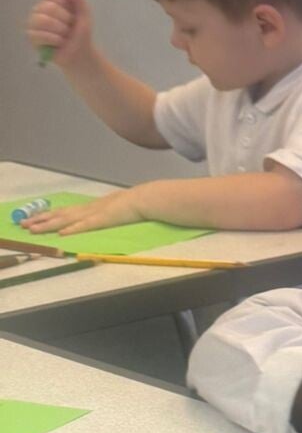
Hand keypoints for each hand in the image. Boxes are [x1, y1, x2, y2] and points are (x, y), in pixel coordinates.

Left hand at [25, 187, 144, 233]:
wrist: (147, 199)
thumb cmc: (135, 204)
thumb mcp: (115, 209)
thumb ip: (105, 214)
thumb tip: (98, 219)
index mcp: (91, 207)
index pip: (65, 212)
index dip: (48, 215)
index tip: (34, 219)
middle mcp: (88, 208)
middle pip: (60, 215)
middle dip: (41, 220)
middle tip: (23, 224)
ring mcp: (95, 213)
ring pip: (67, 219)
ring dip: (48, 224)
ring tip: (32, 228)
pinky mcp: (104, 219)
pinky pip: (86, 225)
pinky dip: (73, 229)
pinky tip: (61, 233)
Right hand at [26, 0, 94, 67]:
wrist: (80, 53)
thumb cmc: (80, 33)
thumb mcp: (85, 15)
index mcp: (52, 1)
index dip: (62, 2)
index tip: (71, 11)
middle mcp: (40, 9)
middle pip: (48, 7)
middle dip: (65, 20)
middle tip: (70, 28)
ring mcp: (33, 22)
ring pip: (43, 21)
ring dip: (60, 31)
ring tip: (65, 36)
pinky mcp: (31, 36)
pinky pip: (39, 35)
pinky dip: (54, 40)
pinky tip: (58, 43)